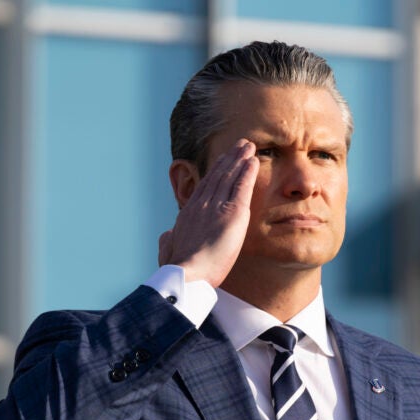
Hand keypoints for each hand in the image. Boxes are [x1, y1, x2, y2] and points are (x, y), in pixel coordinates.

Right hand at [158, 139, 257, 287]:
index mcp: (188, 214)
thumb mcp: (168, 250)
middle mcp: (201, 205)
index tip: (221, 161)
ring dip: (239, 159)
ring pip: (229, 177)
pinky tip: (253, 160)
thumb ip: (168, 240)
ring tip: (248, 146)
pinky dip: (247, 172)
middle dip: (228, 159)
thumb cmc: (177, 268)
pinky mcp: (233, 213)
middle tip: (238, 145)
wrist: (187, 273)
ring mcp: (216, 206)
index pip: (204, 187)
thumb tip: (167, 235)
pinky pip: (241, 187)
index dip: (214, 172)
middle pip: (218, 176)